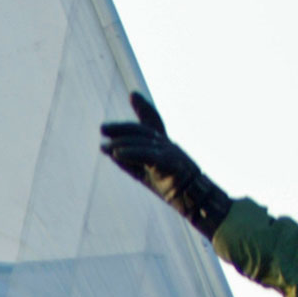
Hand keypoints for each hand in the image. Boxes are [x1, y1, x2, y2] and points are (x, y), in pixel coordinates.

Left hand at [99, 92, 229, 236]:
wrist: (195, 201)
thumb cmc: (170, 187)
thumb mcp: (145, 172)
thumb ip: (129, 160)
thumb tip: (109, 150)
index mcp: (164, 144)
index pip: (153, 122)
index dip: (144, 108)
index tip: (133, 96)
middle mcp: (167, 144)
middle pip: (142, 131)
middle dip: (122, 129)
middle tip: (103, 128)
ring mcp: (170, 152)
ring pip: (143, 143)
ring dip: (122, 143)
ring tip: (105, 145)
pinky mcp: (170, 163)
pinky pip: (148, 156)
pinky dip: (131, 153)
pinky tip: (117, 154)